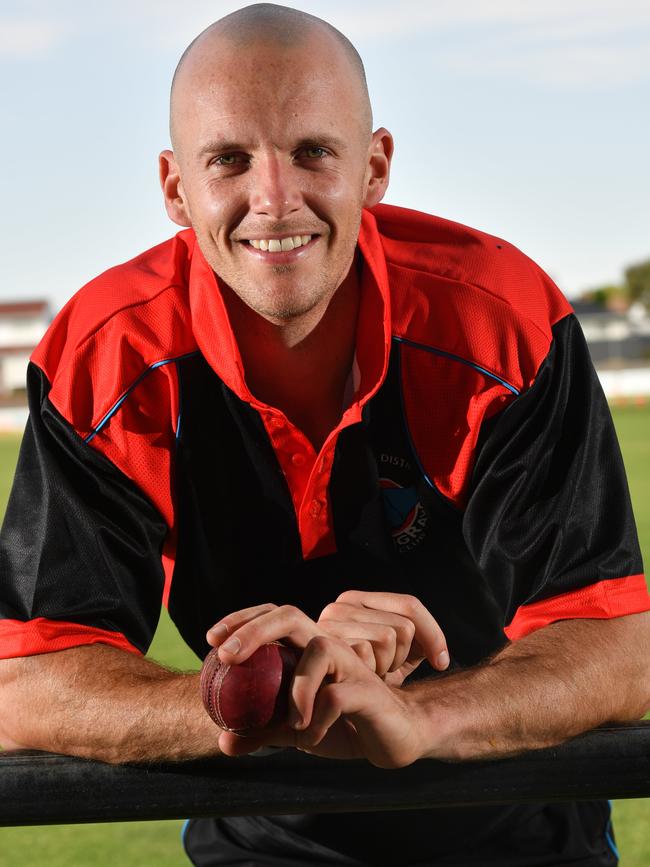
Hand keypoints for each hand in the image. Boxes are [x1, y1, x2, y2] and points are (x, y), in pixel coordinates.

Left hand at [217, 634, 427, 767]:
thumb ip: (263, 730)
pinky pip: (337, 695)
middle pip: (290, 616)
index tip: (211, 639)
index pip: (273, 617)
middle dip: (254, 630)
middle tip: (226, 656)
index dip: (242, 619)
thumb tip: (222, 744)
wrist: (394, 737)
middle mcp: (327, 646)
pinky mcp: (368, 689)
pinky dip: (318, 718)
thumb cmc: (343, 723)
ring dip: (296, 688)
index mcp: (307, 649)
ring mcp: (351, 664)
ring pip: (318, 649)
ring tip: (291, 723)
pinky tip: (312, 737)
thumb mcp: (295, 728)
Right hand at [318, 591, 448, 686]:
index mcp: (357, 601)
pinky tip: (362, 681)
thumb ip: (416, 642)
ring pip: (389, 637)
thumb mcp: (395, 657)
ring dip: (385, 665)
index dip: (433, 635)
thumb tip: (442, 658)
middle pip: (403, 626)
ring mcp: (331, 623)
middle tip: (384, 672)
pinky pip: (368, 652)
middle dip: (402, 656)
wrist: (328, 708)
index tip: (441, 662)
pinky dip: (371, 671)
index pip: (410, 606)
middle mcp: (340, 606)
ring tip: (370, 675)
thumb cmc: (366, 682)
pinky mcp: (323, 643)